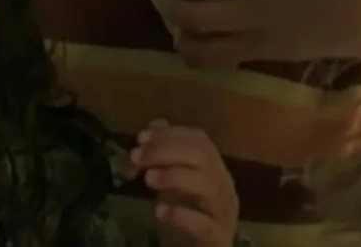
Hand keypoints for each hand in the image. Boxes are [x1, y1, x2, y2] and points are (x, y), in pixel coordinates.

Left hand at [130, 121, 236, 246]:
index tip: (141, 137)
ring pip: (210, 184)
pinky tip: (160, 211)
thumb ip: (166, 154)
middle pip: (204, 155)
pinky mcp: (218, 237)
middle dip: (167, 150)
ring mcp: (224, 211)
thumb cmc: (189, 213)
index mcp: (214, 167)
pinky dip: (182, 215)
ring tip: (148, 179)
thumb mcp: (174, 180)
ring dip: (175, 176)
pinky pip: (205, 223)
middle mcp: (224, 185)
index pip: (199, 139)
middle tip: (136, 156)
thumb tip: (154, 124)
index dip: (170, 134)